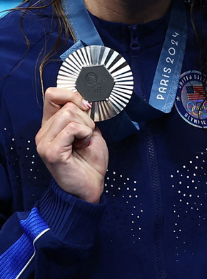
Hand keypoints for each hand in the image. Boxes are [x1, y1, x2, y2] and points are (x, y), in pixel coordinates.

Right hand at [35, 87, 107, 203]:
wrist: (90, 184)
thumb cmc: (90, 158)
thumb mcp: (89, 129)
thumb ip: (83, 114)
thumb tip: (86, 97)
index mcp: (51, 125)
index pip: (52, 95)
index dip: (72, 94)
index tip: (87, 106)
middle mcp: (43, 132)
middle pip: (68, 104)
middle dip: (86, 117)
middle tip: (87, 135)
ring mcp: (44, 142)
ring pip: (70, 114)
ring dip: (86, 126)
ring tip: (84, 142)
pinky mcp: (51, 151)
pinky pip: (73, 128)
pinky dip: (85, 134)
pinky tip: (83, 146)